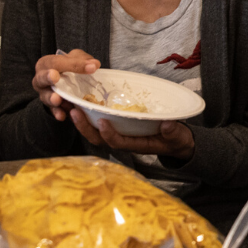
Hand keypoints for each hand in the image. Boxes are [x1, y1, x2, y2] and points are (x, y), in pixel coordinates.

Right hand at [33, 49, 99, 121]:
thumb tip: (95, 64)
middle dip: (47, 77)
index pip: (56, 62)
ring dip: (51, 98)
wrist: (66, 81)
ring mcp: (45, 95)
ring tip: (57, 100)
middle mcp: (41, 80)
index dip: (71, 64)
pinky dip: (58, 113)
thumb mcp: (76, 58)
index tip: (90, 68)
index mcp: (46, 64)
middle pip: (41, 78)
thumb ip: (83, 59)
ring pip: (45, 97)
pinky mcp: (51, 107)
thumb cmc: (69, 67)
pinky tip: (62, 115)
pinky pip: (53, 111)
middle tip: (54, 77)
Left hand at [70, 111, 195, 159]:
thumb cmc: (175, 140)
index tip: (103, 121)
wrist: (174, 143)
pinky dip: (87, 115)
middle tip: (74, 111)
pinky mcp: (117, 126)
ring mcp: (118, 134)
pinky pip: (98, 123)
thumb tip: (168, 125)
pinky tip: (78, 103)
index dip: (109, 134)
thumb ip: (173, 132)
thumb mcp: (178, 136)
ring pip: (94, 131)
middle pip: (99, 138)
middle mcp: (123, 140)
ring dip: (81, 120)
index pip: (118, 142)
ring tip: (69, 105)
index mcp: (136, 144)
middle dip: (85, 127)